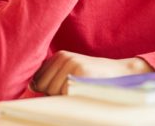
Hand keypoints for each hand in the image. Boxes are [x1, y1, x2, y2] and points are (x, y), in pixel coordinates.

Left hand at [32, 51, 153, 95]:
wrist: (122, 74)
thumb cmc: (94, 78)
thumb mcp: (73, 72)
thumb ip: (53, 77)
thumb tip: (32, 85)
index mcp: (60, 56)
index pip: (37, 80)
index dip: (47, 90)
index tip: (63, 88)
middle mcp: (64, 57)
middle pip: (42, 87)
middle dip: (54, 94)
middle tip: (75, 89)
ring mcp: (72, 64)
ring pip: (52, 91)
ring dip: (63, 97)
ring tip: (80, 90)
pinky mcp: (80, 72)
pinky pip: (63, 93)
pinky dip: (70, 98)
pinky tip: (83, 92)